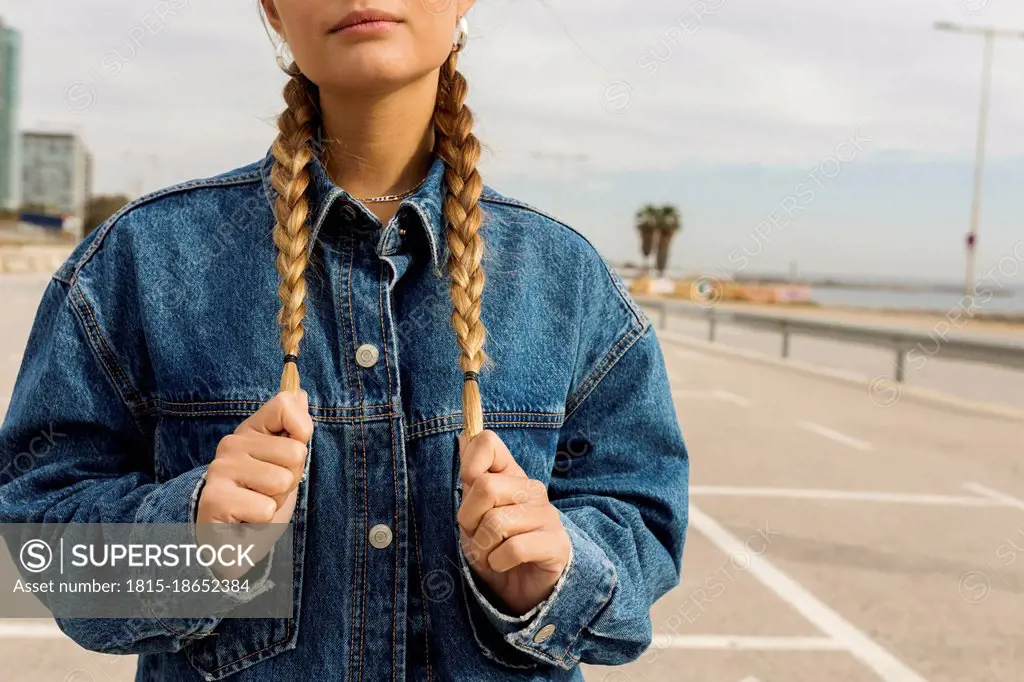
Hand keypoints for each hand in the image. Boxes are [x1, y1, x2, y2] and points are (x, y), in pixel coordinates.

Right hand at [196, 391, 312, 577]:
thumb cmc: (258, 495)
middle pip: (296, 453)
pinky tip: (246, 519)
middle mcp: (231, 444)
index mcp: (250, 430)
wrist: (227, 537)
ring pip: (282, 482)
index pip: (285, 405)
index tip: (292, 449)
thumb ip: (291, 427)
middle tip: (269, 490)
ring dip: (276, 501)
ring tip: (257, 504)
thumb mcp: (281, 460)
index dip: (302, 430)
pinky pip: (266, 509)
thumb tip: (301, 394)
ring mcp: (221, 470)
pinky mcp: (215, 499)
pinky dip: (263, 520)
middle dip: (291, 479)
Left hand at [457, 430, 570, 615]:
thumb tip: (464, 435)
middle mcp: (531, 489)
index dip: (469, 464)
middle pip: (485, 487)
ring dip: (482, 547)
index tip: (468, 487)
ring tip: (490, 554)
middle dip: (469, 519)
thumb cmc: (495, 546)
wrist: (523, 589)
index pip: (488, 442)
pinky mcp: (556, 544)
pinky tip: (504, 565)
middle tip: (476, 535)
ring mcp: (547, 515)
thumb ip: (472, 475)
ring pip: (496, 522)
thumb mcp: (474, 512)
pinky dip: (497, 563)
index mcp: (511, 475)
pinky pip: (513, 549)